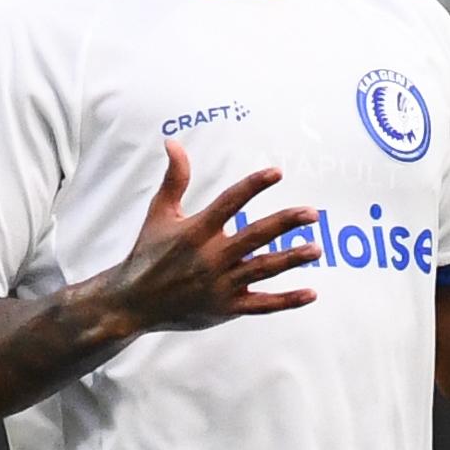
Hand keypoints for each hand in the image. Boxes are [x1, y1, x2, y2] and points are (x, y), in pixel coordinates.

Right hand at [106, 140, 320, 332]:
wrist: (132, 303)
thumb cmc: (148, 252)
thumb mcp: (159, 213)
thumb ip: (174, 178)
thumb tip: (172, 141)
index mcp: (197, 230)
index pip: (230, 202)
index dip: (254, 185)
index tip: (277, 172)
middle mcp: (211, 257)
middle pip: (255, 236)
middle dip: (285, 223)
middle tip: (313, 212)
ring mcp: (220, 284)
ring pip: (262, 270)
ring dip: (291, 259)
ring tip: (317, 248)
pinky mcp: (226, 308)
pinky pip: (261, 304)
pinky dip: (286, 301)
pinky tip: (311, 293)